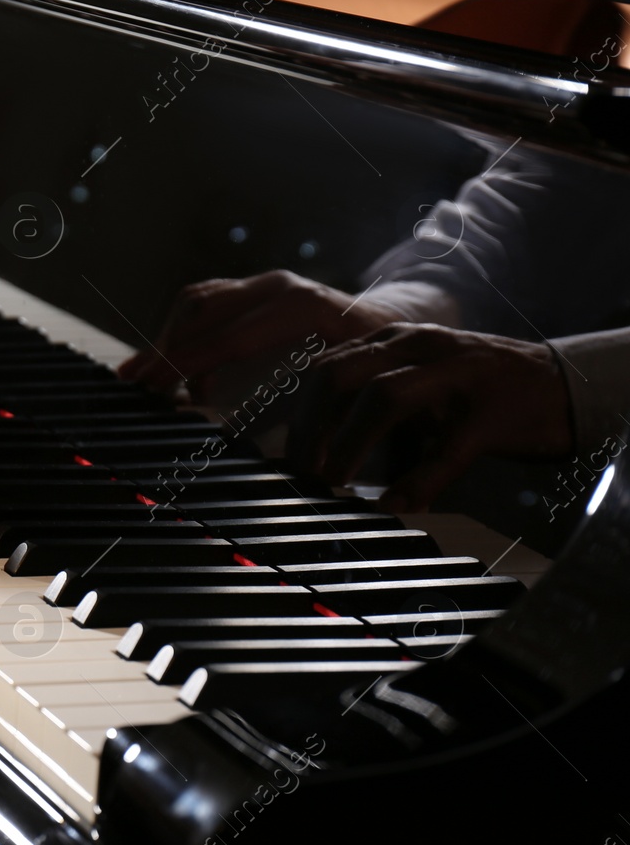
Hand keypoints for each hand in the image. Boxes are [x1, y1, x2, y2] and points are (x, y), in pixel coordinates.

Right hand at [118, 270, 403, 396]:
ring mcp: (264, 283)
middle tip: (135, 386)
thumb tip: (233, 435)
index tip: (153, 386)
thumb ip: (293, 408)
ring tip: (146, 380)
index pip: (229, 335)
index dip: (186, 361)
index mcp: (303, 307)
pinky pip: (204, 304)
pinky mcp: (253, 289)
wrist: (400, 322)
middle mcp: (279, 286)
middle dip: (163, 349)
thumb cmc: (374, 363)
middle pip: (201, 308)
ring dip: (168, 340)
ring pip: (196, 302)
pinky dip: (183, 335)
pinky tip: (176, 373)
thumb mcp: (342, 387)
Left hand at [288, 323, 570, 511]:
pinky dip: (417, 481)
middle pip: (340, 375)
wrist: (561, 386)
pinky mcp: (491, 414)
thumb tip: (313, 449)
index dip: (297, 414)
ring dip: (349, 444)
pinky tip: (398, 504)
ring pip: (384, 397)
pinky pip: (446, 449)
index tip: (283, 456)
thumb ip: (367, 406)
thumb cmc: (475, 393)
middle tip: (301, 473)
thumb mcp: (416, 384)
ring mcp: (457, 375)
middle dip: (310, 428)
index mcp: (394, 340)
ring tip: (334, 482)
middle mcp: (419, 346)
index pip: (326, 367)